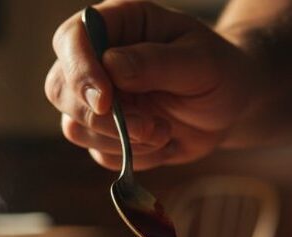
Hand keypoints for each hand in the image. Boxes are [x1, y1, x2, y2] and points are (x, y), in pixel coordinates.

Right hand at [45, 0, 255, 169]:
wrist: (232, 106)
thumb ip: (157, 62)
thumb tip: (112, 66)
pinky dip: (132, 157)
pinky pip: (100, 154)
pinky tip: (161, 141)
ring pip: (75, 128)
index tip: (106, 101)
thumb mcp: (200, 61)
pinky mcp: (105, 133)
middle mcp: (98, 60)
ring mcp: (98, 99)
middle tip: (147, 126)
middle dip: (99, 118)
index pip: (72, 40)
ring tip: (163, 131)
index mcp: (118, 25)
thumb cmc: (220, 71)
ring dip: (120, 141)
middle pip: (60, 89)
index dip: (79, 70)